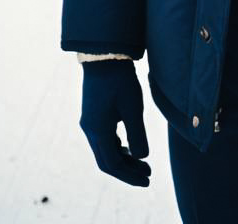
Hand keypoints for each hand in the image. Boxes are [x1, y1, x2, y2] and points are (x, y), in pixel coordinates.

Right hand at [79, 59, 150, 185]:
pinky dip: (118, 149)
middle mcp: (90, 130)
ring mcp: (90, 123)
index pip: (112, 164)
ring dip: (123, 159)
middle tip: (147, 175)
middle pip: (106, 161)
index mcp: (98, 130)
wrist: (104, 56)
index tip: (146, 180)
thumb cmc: (120, 80)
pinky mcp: (94, 116)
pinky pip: (104, 140)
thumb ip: (137, 134)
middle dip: (127, 171)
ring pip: (105, 151)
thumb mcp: (133, 107)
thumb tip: (142, 157)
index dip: (130, 175)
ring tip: (142, 164)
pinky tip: (130, 148)